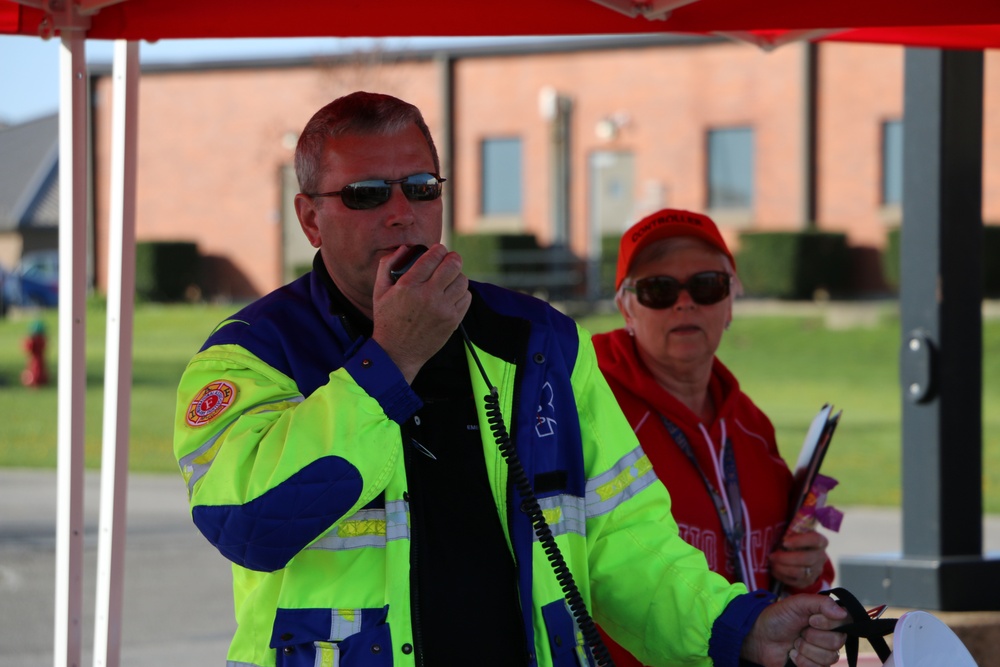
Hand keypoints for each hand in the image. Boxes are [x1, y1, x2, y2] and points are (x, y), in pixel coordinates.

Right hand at [371, 243, 471, 382]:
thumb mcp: (380, 291)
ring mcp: (443, 309)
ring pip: (462, 281)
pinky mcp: (452, 321)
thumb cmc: (387, 321)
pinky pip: (466, 297)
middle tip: (449, 259)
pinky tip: (452, 294)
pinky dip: (461, 292)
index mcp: (408, 286)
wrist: (397, 353)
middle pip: (453, 265)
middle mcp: (428, 296)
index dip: (438, 250)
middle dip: (452, 258)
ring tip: (450, 278)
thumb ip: (387, 265)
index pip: (432, 257)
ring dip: (457, 276)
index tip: (438, 250)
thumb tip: (404, 248)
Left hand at [741, 594, 847, 666]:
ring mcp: (823, 652)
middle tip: (799, 631)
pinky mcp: (816, 666)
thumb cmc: (778, 617)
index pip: (846, 621)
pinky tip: (793, 654)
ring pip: (829, 657)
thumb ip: (820, 603)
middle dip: (812, 636)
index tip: (811, 620)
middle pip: (837, 641)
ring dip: (806, 649)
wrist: (760, 637)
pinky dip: (802, 661)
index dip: (829, 624)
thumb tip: (842, 612)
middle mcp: (829, 635)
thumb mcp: (796, 603)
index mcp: (827, 617)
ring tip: (794, 642)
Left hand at [770, 530, 828, 589]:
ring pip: (800, 572)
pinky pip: (794, 581)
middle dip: (786, 557)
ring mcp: (815, 571)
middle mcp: (821, 557)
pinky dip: (781, 575)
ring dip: (782, 568)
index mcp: (821, 542)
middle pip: (807, 558)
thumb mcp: (797, 532)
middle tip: (772, 555)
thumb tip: (776, 530)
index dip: (800, 541)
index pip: (815, 539)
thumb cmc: (796, 541)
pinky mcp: (807, 582)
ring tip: (772, 562)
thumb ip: (791, 530)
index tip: (784, 541)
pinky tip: (774, 570)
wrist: (804, 558)